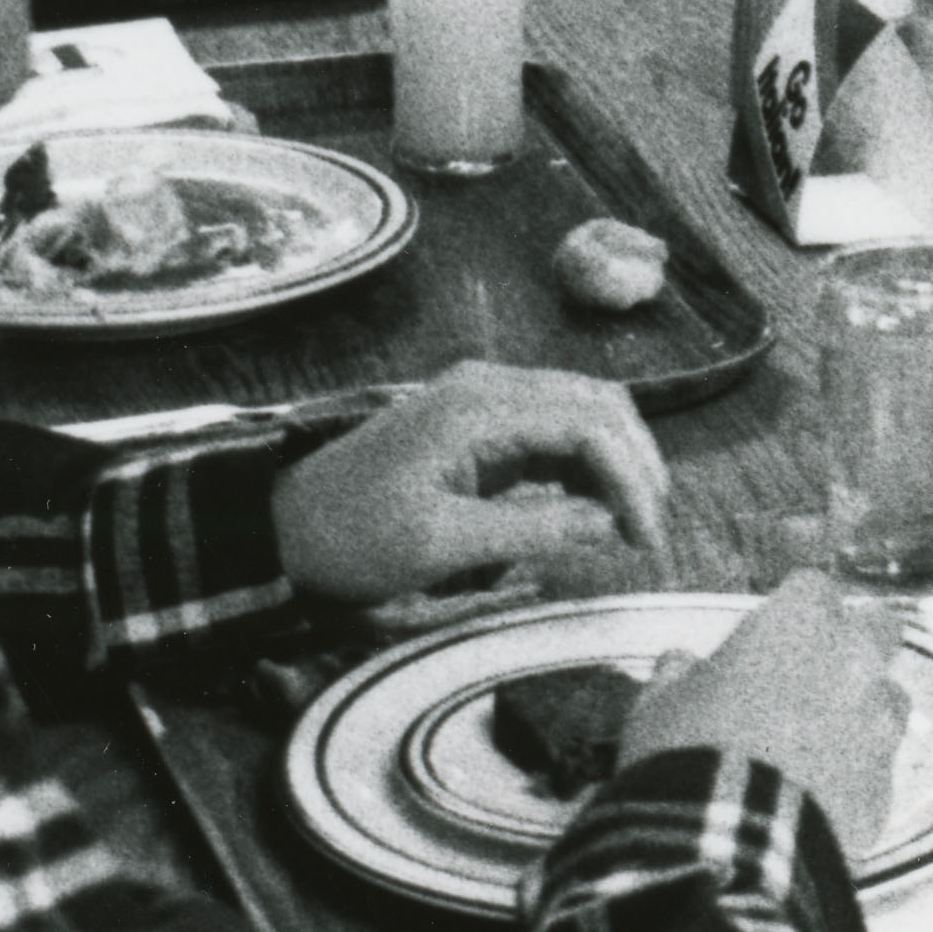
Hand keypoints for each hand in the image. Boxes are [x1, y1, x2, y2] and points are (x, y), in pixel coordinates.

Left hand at [272, 363, 668, 607]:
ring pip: (583, 414)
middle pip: (599, 405)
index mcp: (480, 407)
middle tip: (650, 533)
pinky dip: (584, 468)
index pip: (591, 423)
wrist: (282, 527)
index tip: (646, 540)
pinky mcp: (479, 428)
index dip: (633, 479)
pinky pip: (553, 434)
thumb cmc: (351, 536)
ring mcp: (483, 403)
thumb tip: (608, 524)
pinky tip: (591, 512)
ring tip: (629, 527)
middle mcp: (489, 388)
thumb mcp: (440, 543)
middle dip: (637, 466)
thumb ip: (532, 528)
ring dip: (616, 465)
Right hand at [617, 570, 903, 837]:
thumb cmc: (689, 754)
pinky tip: (824, 791)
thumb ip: (678, 675)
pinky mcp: (886, 786)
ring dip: (865, 706)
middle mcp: (854, 661)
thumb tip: (681, 664)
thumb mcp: (659, 706)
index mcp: (798, 622)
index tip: (771, 634)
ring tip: (822, 738)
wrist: (731, 846)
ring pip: (890, 696)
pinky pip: (880, 765)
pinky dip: (859, 770)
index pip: (813, 586)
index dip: (793, 609)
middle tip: (814, 671)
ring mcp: (879, 725)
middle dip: (854, 641)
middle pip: (878, 627)